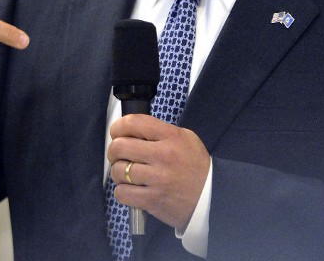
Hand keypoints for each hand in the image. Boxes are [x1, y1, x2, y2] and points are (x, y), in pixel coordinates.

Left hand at [107, 114, 209, 230]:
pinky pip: (122, 193)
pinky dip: (122, 191)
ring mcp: (157, 179)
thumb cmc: (195, 166)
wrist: (209, 196)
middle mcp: (163, 155)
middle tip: (118, 154)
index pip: (134, 123)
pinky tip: (130, 189)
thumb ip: (160, 131)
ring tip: (126, 173)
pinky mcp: (152, 200)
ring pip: (118, 170)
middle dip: (113, 150)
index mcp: (171, 137)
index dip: (118, 126)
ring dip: (117, 172)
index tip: (116, 132)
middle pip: (120, 146)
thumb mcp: (185, 138)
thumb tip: (132, 130)